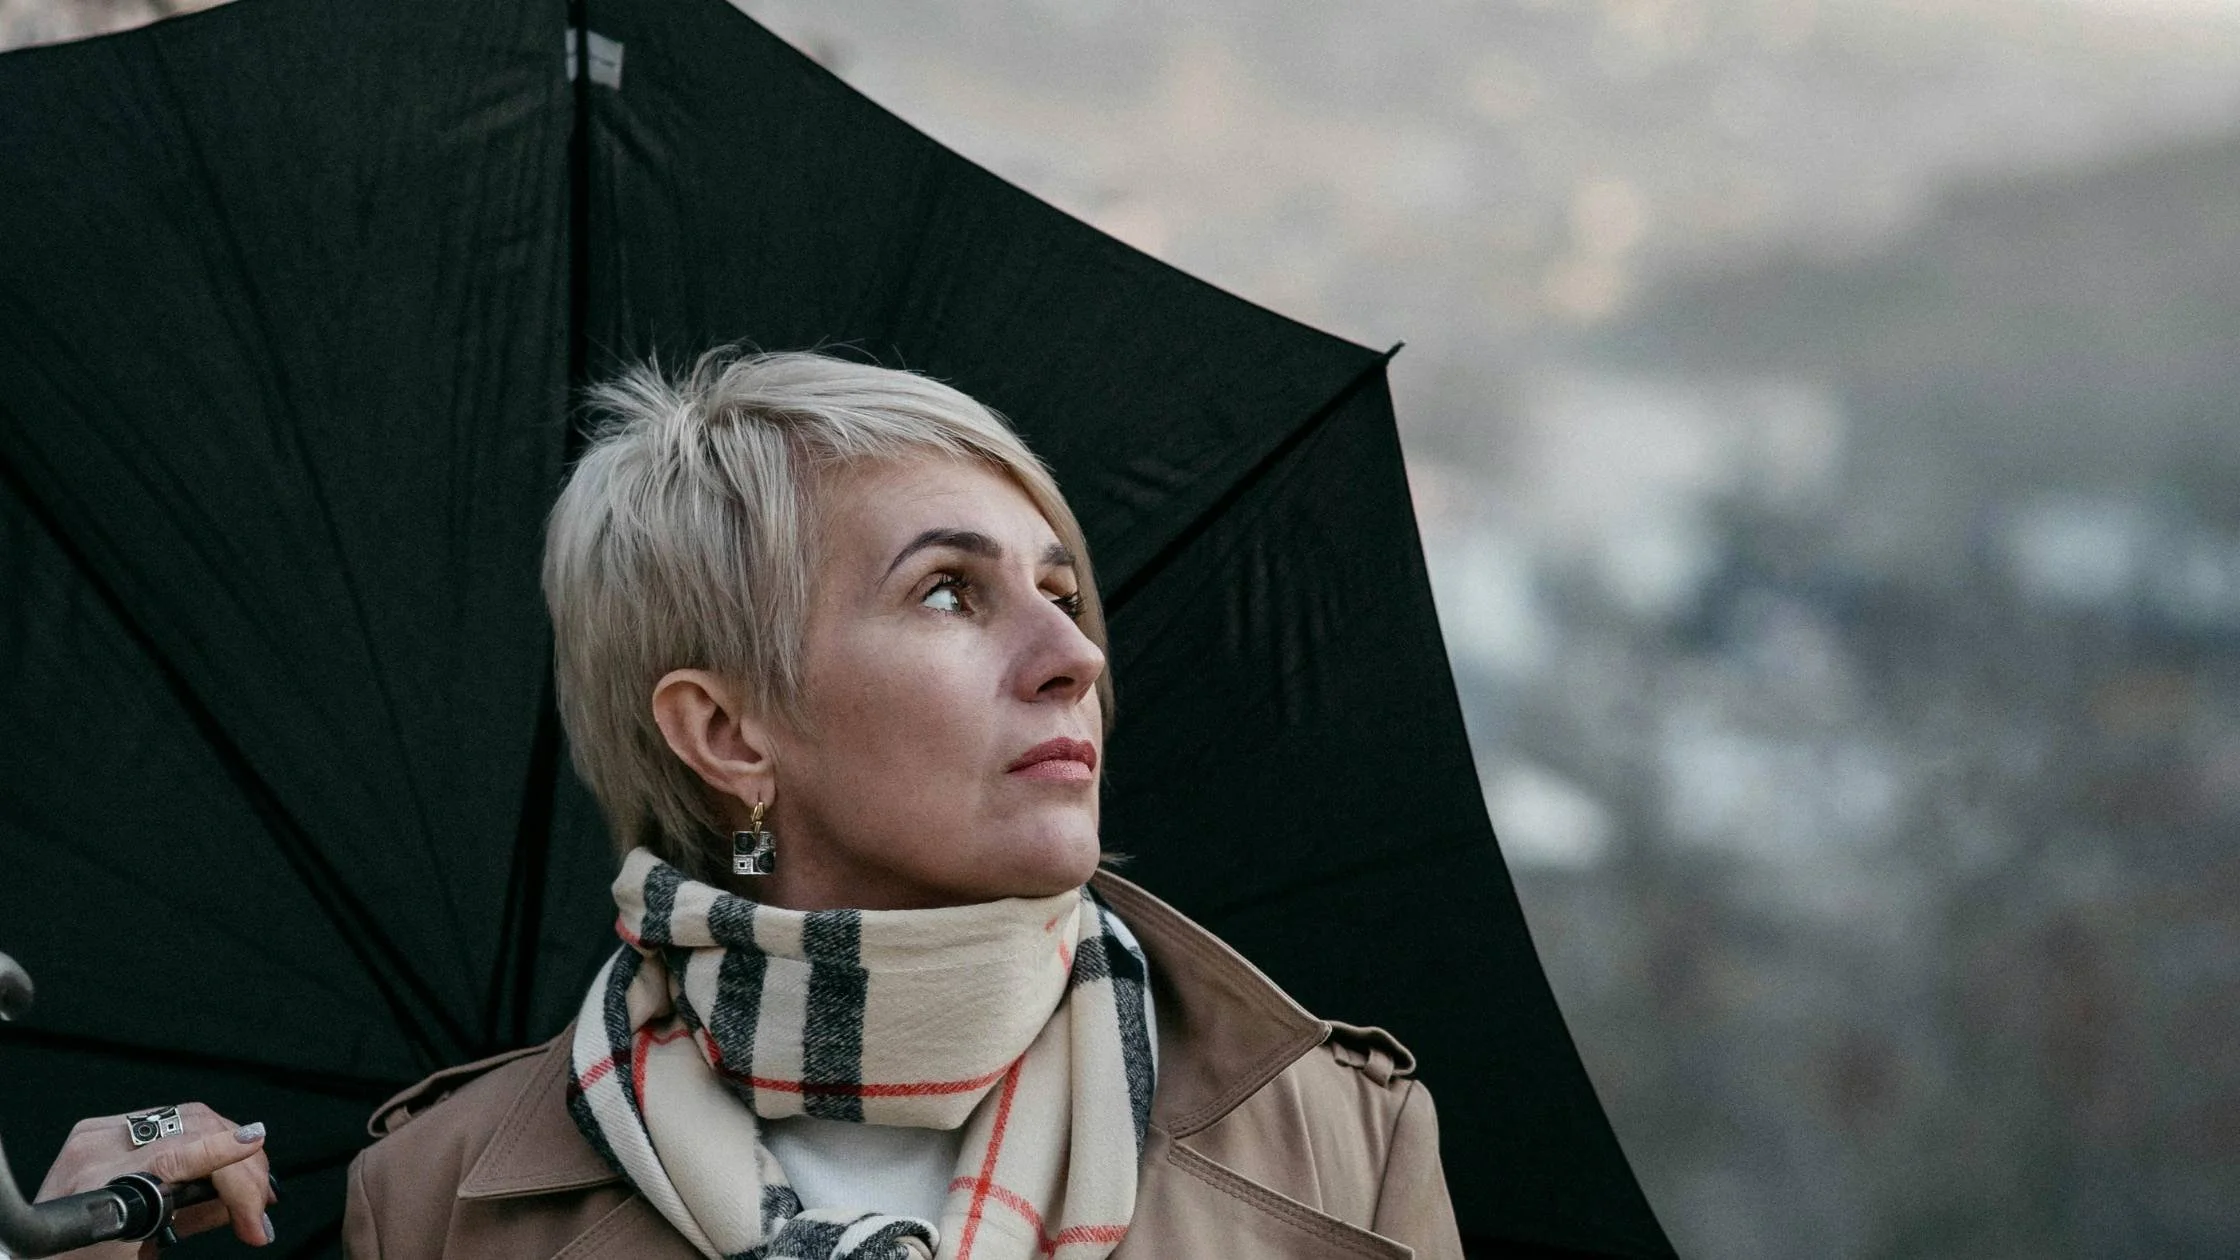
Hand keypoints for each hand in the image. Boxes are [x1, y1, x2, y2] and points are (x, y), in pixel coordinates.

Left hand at [33, 1102, 274, 1257]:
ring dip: (230, 1149)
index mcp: (99, 1183)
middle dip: (242, 1167)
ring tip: (250, 1187)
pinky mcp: (99, 1128)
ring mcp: (98, 1132)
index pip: (179, 1155)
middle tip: (259, 1207)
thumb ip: (191, 1219)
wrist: (31, 1258)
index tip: (255, 1155)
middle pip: (195, 1128)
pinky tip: (220, 1166)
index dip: (225, 1157)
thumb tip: (239, 1203)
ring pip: (190, 1117)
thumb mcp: (138, 1252)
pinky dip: (204, 1141)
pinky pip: (171, 1121)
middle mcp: (97, 1147)